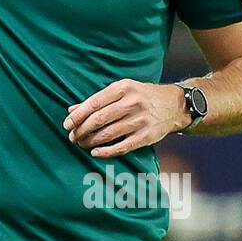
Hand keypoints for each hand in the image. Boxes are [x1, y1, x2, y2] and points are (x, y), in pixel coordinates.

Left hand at [63, 80, 189, 158]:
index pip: (94, 103)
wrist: (175, 105)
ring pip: (108, 134)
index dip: (77, 116)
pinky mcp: (147, 136)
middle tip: (72, 137)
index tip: (66, 124)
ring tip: (81, 143)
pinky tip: (95, 152)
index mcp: (123, 88)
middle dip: (81, 130)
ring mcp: (140, 120)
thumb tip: (71, 110)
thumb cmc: (142, 96)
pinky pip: (122, 147)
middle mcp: (132, 103)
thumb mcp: (122, 90)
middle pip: (99, 120)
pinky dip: (106, 152)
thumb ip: (97, 100)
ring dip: (90, 141)